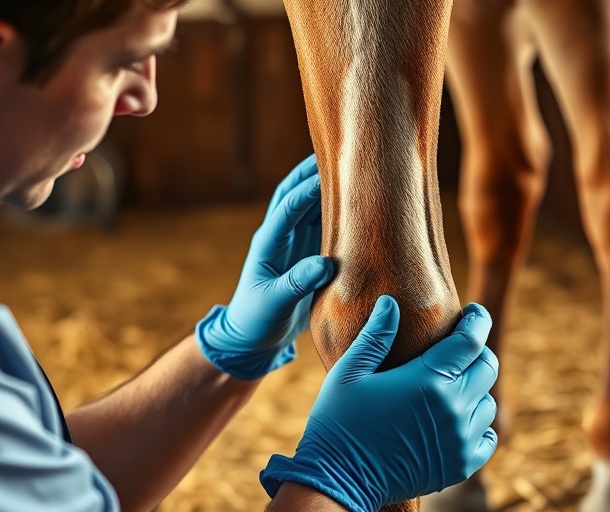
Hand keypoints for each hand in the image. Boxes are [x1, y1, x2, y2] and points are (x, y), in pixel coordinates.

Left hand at [196, 155, 333, 379]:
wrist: (253, 338)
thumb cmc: (257, 321)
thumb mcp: (273, 304)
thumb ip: (296, 284)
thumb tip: (325, 265)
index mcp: (267, 243)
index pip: (286, 208)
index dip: (306, 191)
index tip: (327, 176)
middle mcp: (280, 236)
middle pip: (294, 193)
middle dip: (311, 171)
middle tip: (336, 151)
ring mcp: (293, 243)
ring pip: (309, 204)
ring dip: (325, 185)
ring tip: (349, 165)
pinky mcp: (307, 253)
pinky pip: (322, 224)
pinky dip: (335, 209)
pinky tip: (356, 201)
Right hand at [260, 296, 498, 511]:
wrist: (339, 480)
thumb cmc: (338, 421)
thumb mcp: (348, 372)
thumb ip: (376, 335)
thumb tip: (391, 302)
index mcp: (427, 381)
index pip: (471, 341)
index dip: (477, 320)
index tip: (473, 311)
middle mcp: (452, 409)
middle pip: (487, 367)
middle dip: (477, 350)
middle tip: (460, 347)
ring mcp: (459, 440)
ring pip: (487, 401)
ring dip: (476, 388)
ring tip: (452, 384)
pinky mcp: (460, 465)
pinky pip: (487, 436)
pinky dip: (478, 422)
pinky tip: (457, 417)